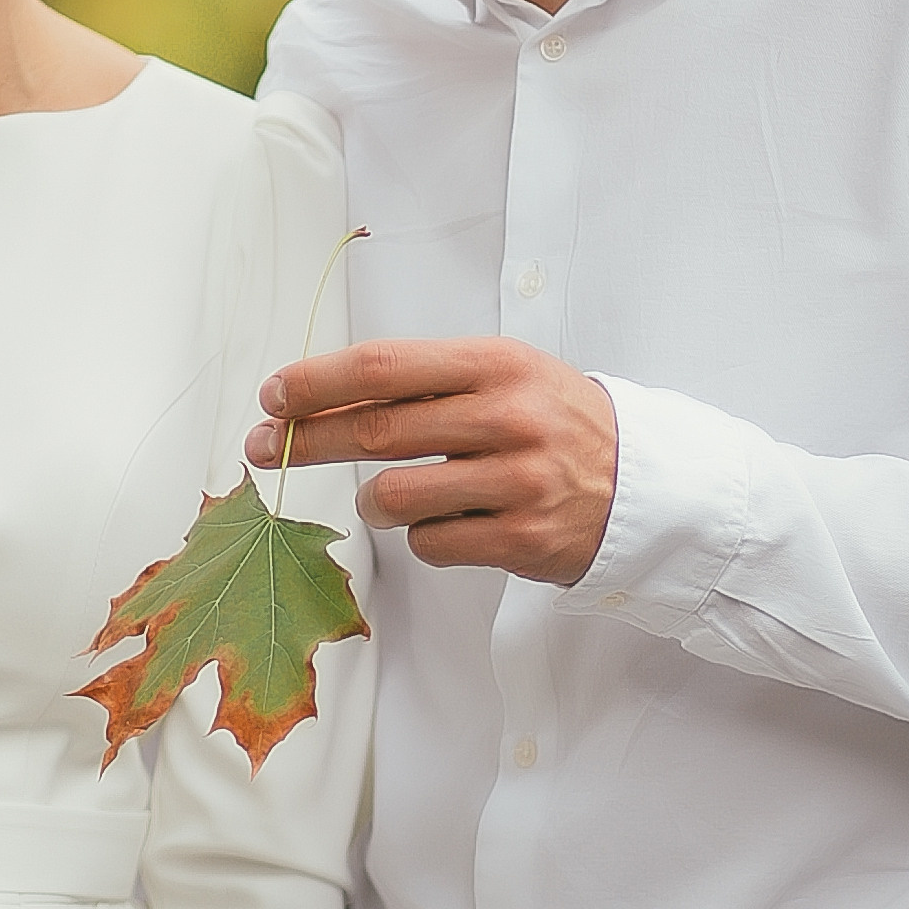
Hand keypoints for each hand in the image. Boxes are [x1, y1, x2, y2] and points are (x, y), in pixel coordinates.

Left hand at [249, 338, 619, 584]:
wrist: (641, 483)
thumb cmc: (554, 422)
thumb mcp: (505, 375)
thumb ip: (428, 382)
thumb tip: (323, 396)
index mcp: (496, 364)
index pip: (383, 368)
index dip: (316, 382)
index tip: (274, 396)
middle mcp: (508, 417)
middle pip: (375, 431)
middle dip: (306, 440)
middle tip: (266, 448)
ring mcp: (517, 481)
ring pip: (394, 497)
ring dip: (370, 501)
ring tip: (382, 499)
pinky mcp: (522, 539)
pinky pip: (431, 544)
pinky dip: (420, 537)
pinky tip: (445, 523)